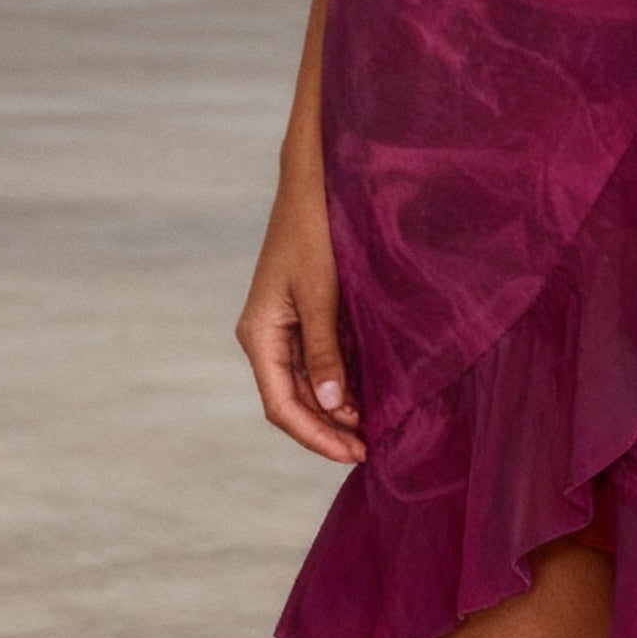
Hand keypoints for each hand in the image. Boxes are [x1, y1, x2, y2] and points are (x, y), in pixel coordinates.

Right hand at [239, 168, 364, 464]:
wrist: (315, 183)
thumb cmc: (314, 232)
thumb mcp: (321, 294)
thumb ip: (326, 351)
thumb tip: (334, 406)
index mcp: (260, 334)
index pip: (282, 405)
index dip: (316, 436)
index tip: (354, 453)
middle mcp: (268, 337)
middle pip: (294, 401)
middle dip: (330, 429)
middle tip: (372, 449)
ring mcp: (287, 328)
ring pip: (310, 385)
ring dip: (339, 410)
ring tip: (376, 429)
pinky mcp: (308, 317)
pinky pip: (323, 363)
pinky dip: (345, 383)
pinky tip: (372, 395)